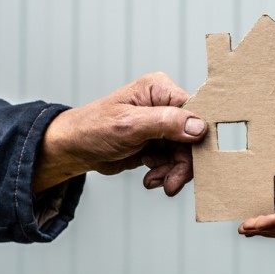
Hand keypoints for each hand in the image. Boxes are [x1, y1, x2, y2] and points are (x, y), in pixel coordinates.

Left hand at [32, 72, 206, 194]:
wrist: (75, 149)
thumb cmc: (93, 129)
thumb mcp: (129, 125)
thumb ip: (166, 123)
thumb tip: (199, 126)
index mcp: (159, 90)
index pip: (193, 112)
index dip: (196, 138)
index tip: (192, 161)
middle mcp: (164, 105)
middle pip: (191, 137)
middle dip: (182, 163)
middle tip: (171, 183)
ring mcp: (162, 125)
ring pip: (184, 152)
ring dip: (172, 171)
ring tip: (155, 181)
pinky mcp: (158, 142)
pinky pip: (173, 160)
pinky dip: (165, 172)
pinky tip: (150, 177)